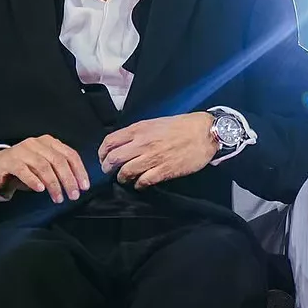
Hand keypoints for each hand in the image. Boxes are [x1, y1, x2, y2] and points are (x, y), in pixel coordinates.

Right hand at [0, 135, 88, 202]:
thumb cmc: (23, 168)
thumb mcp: (44, 167)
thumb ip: (59, 171)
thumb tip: (77, 184)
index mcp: (50, 142)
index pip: (70, 155)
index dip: (79, 171)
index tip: (84, 186)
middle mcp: (37, 143)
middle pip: (59, 161)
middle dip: (68, 179)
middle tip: (74, 195)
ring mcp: (22, 150)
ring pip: (43, 166)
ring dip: (53, 183)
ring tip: (58, 197)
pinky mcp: (9, 160)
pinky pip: (23, 170)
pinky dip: (33, 180)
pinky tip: (40, 190)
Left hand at [98, 112, 218, 188]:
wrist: (205, 133)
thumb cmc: (183, 126)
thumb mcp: (156, 122)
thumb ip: (139, 133)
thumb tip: (125, 143)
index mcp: (140, 129)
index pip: (110, 142)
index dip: (102, 153)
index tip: (103, 158)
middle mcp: (143, 143)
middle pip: (113, 159)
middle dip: (107, 168)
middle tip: (110, 171)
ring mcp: (153, 158)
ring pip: (125, 172)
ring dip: (122, 178)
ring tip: (125, 179)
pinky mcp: (164, 170)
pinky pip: (143, 181)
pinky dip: (138, 185)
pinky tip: (140, 184)